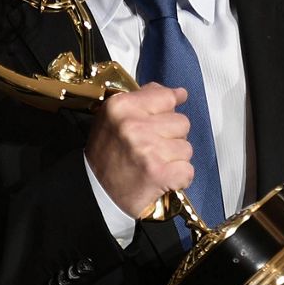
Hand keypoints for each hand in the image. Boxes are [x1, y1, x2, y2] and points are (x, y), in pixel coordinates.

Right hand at [85, 83, 193, 217]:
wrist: (96, 192)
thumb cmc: (107, 154)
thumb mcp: (114, 117)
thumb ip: (145, 99)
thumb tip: (178, 93)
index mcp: (121, 106)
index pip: (166, 97)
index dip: (169, 109)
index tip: (164, 117)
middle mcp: (133, 125)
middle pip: (181, 122)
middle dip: (171, 136)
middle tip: (151, 147)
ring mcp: (147, 149)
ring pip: (186, 148)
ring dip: (174, 158)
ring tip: (154, 163)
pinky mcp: (158, 173)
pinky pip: (187, 170)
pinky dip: (178, 178)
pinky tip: (161, 178)